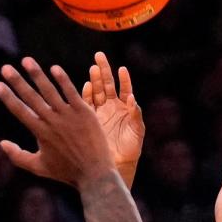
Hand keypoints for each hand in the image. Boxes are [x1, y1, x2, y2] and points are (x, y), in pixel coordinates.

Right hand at [0, 57, 114, 186]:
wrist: (95, 173)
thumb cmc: (66, 172)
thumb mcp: (39, 167)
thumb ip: (18, 156)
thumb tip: (1, 143)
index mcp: (40, 133)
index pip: (20, 111)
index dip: (7, 97)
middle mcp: (52, 122)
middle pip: (31, 97)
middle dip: (17, 81)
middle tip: (5, 68)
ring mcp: (69, 115)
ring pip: (50, 90)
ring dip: (37, 74)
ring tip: (26, 60)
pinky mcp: (84, 112)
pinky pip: (71, 92)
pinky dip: (63, 80)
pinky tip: (54, 68)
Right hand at [80, 52, 144, 182]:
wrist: (116, 164)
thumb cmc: (130, 149)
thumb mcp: (136, 132)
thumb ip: (136, 115)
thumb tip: (132, 99)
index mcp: (125, 108)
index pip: (124, 89)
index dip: (123, 79)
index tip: (121, 69)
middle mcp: (111, 107)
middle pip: (106, 85)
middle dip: (103, 71)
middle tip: (99, 56)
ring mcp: (99, 112)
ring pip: (95, 92)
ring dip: (93, 80)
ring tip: (92, 68)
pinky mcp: (89, 119)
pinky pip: (85, 104)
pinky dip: (85, 95)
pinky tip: (85, 86)